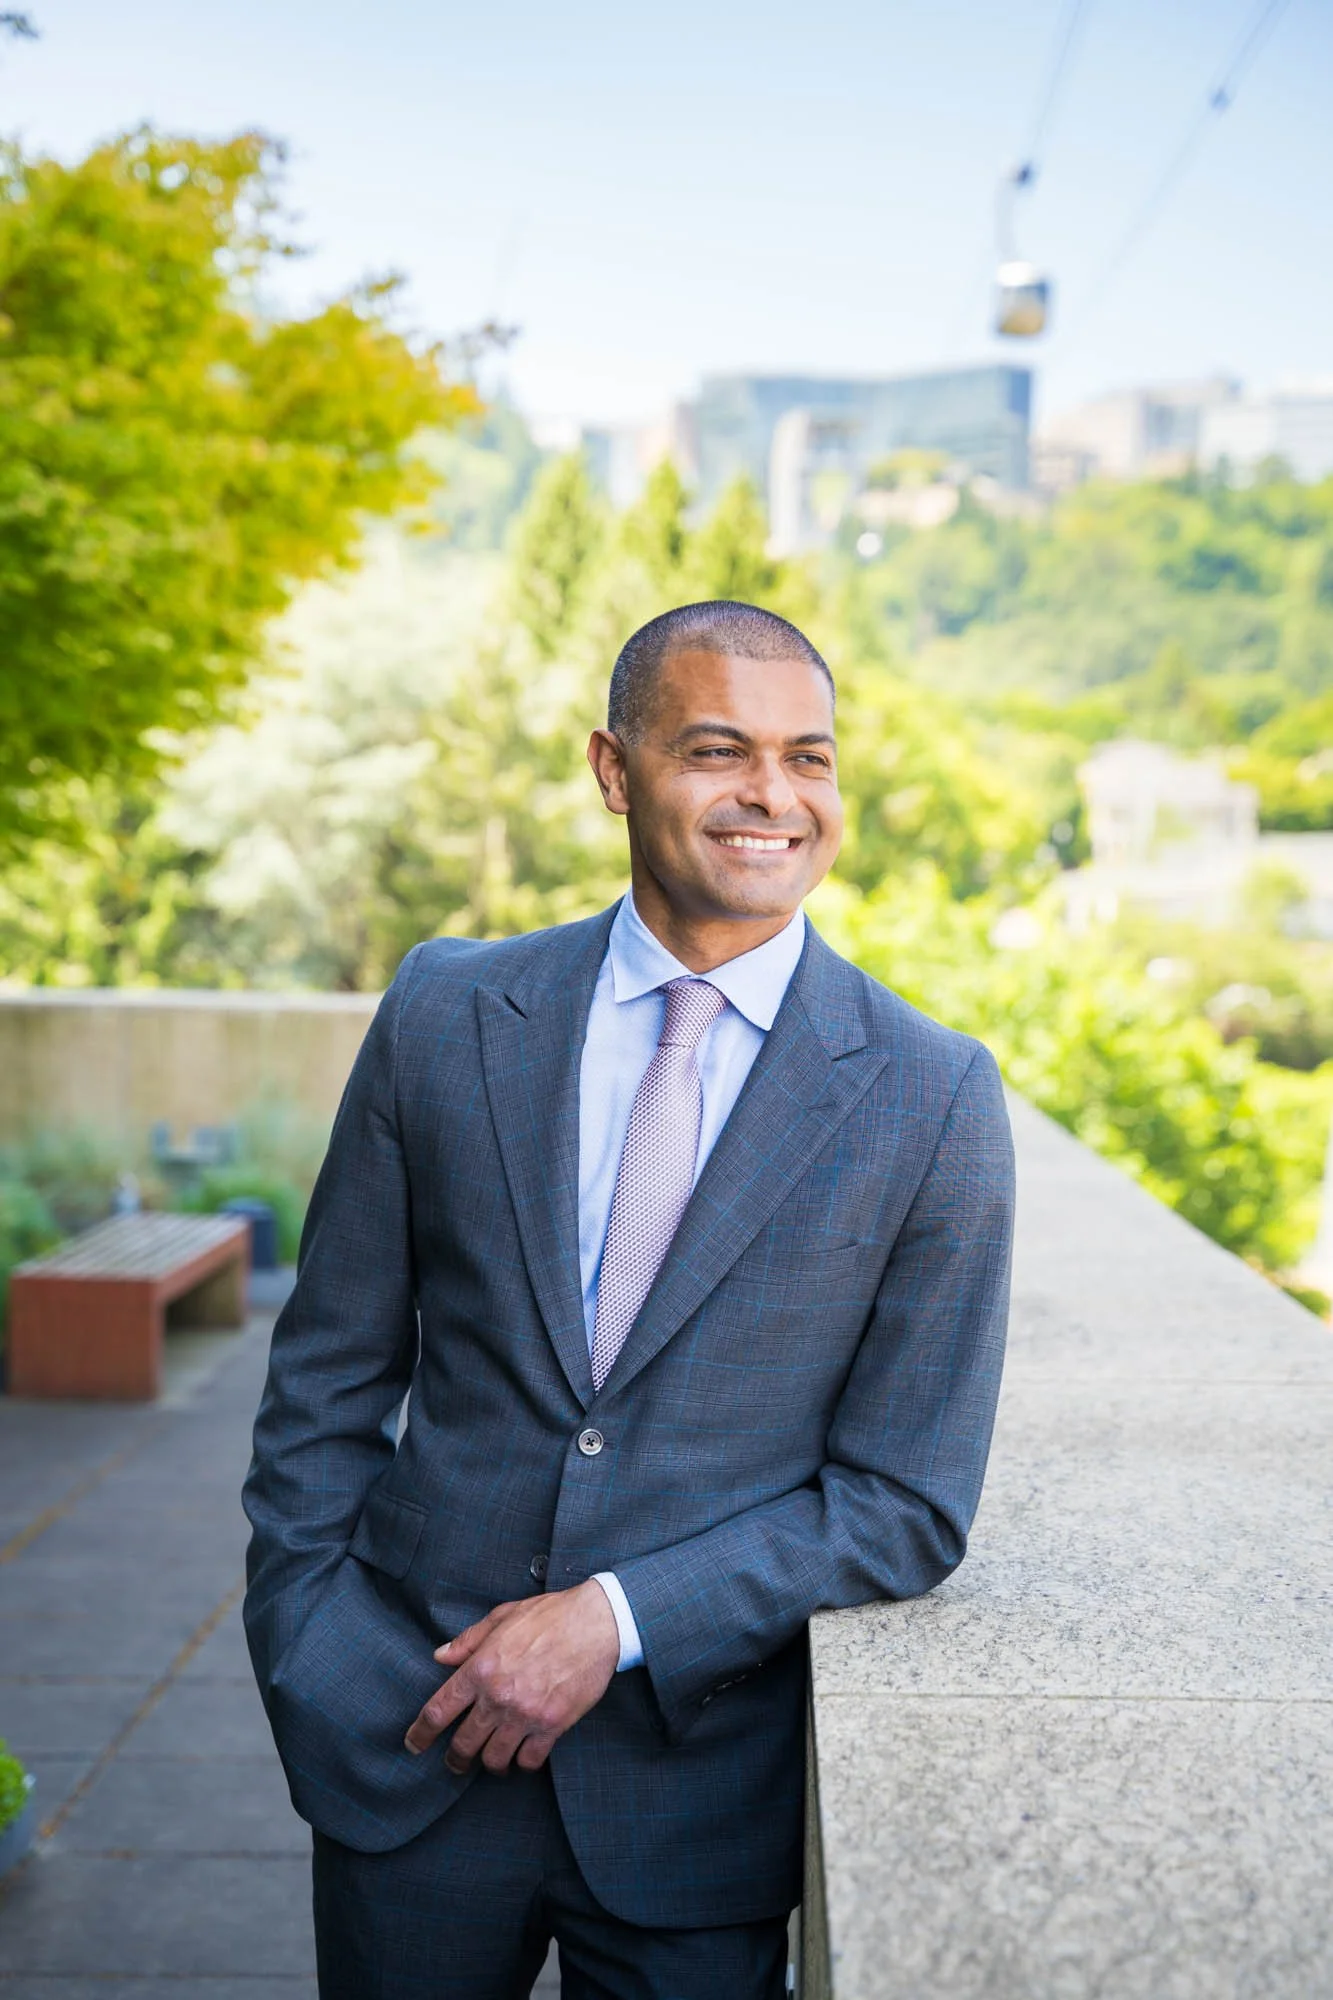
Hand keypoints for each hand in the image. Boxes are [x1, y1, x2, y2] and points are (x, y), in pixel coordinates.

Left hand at [404, 1580, 620, 1774]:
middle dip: (454, 1760)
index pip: (438, 1711)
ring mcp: (525, 1714)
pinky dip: (522, 1763)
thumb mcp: (502, 1617)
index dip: (420, 1734)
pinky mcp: (552, 1726)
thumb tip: (440, 1656)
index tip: (413, 1745)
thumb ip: (468, 1641)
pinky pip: (529, 1760)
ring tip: (491, 1761)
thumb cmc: (550, 1616)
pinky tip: (522, 1756)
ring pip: (494, 1759)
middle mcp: (498, 1696)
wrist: (596, 1623)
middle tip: (454, 1763)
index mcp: (480, 1668)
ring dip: (489, 1764)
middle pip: (463, 1744)